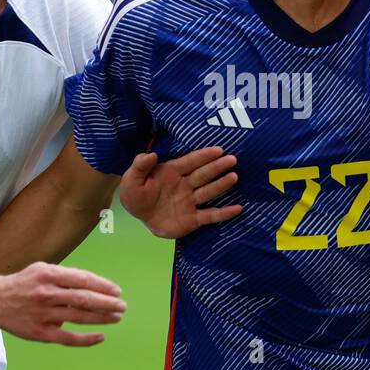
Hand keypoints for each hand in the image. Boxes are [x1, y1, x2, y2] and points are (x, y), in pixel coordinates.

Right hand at [0, 262, 126, 342]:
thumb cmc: (24, 284)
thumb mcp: (42, 270)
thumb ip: (66, 277)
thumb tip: (94, 288)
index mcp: (48, 275)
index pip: (82, 279)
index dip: (102, 286)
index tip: (117, 291)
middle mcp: (46, 294)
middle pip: (84, 299)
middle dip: (107, 303)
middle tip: (122, 306)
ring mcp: (42, 314)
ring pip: (79, 317)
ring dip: (101, 318)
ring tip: (116, 317)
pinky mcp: (39, 333)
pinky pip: (68, 338)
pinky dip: (86, 339)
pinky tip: (101, 336)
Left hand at [120, 146, 242, 237]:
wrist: (138, 216)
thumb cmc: (136, 193)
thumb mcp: (131, 178)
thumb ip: (141, 166)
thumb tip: (150, 154)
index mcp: (173, 172)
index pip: (190, 162)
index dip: (203, 156)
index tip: (218, 150)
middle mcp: (186, 185)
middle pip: (203, 175)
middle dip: (217, 167)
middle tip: (232, 159)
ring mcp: (191, 201)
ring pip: (208, 192)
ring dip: (221, 185)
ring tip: (234, 177)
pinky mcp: (193, 219)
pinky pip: (211, 215)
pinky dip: (224, 213)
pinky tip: (238, 209)